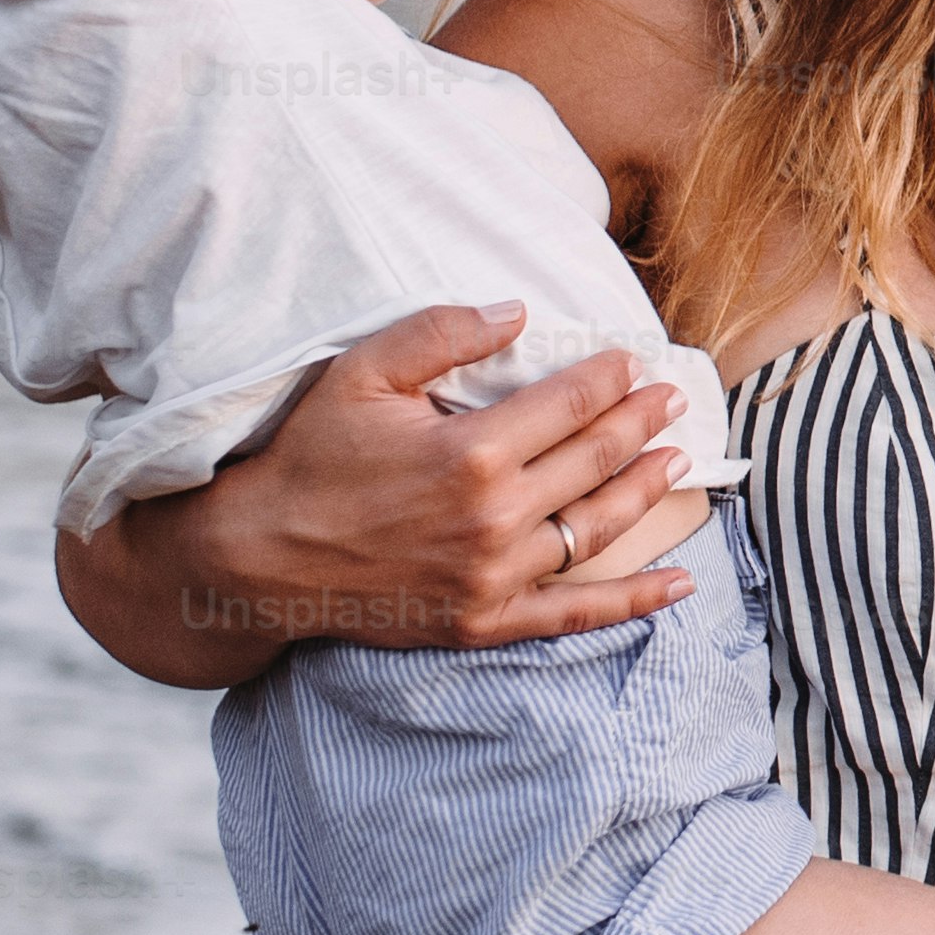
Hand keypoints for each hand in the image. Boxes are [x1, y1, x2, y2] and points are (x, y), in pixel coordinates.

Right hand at [92, 303, 697, 677]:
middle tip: (671, 399)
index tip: (631, 361)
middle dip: (641, 423)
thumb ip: (440, 334)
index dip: (609, 378)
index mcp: (471, 452)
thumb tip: (515, 312)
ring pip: (597, 529)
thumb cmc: (305, 460)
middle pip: (596, 461)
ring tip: (677, 459)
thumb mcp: (360, 374)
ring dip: (646, 491)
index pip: (569, 405)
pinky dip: (635, 601)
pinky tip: (679, 585)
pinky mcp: (485, 623)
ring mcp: (494, 578)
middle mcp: (495, 519)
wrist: (255, 562)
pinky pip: (577, 614)